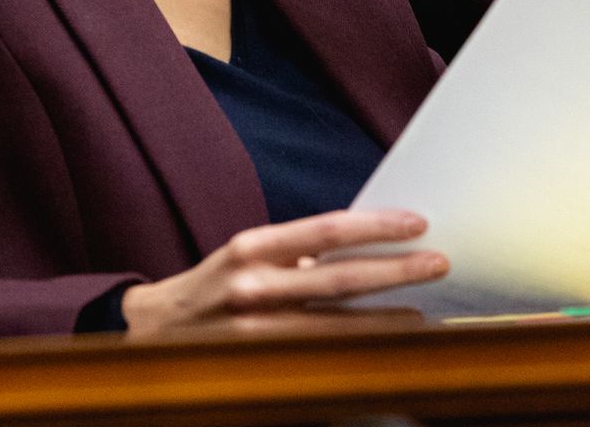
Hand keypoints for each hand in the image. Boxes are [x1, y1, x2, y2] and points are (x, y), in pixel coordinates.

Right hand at [120, 210, 444, 337]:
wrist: (150, 331)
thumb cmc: (210, 288)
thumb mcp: (245, 256)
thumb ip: (295, 255)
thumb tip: (359, 249)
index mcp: (252, 247)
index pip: (326, 231)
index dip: (376, 227)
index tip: (417, 224)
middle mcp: (253, 286)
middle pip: (341, 280)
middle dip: (396, 272)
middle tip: (439, 264)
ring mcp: (256, 331)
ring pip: (337, 327)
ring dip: (385, 321)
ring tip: (422, 317)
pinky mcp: (258, 365)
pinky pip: (317, 359)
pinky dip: (353, 355)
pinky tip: (378, 352)